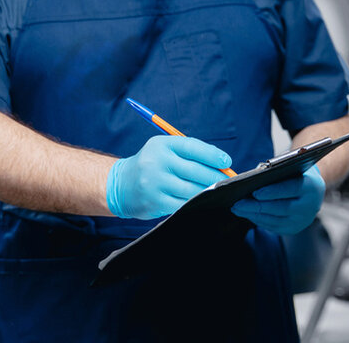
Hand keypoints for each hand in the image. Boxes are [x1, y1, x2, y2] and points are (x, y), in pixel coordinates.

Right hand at [106, 136, 230, 218]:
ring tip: (217, 192)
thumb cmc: (154, 165)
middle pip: (195, 170)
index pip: (192, 147)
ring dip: (207, 191)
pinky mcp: (154, 201)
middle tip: (228, 181)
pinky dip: (195, 203)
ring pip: (191, 189)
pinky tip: (202, 202)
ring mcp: (154, 183)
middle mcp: (156, 162)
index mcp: (162, 145)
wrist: (121, 185)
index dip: (213, 155)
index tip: (227, 162)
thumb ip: (191, 155)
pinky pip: (182, 204)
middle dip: (215, 176)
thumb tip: (222, 165)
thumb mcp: (166, 151)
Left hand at [232, 166, 324, 234]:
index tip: (255, 193)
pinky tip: (247, 214)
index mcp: (312, 186)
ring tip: (238, 209)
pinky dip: (259, 220)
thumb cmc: (296, 175)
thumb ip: (277, 172)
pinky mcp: (295, 229)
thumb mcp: (291, 168)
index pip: (292, 189)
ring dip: (254, 215)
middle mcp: (311, 205)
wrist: (313, 191)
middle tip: (238, 203)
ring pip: (276, 220)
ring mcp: (303, 220)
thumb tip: (252, 179)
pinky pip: (274, 227)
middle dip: (258, 206)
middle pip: (282, 208)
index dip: (273, 191)